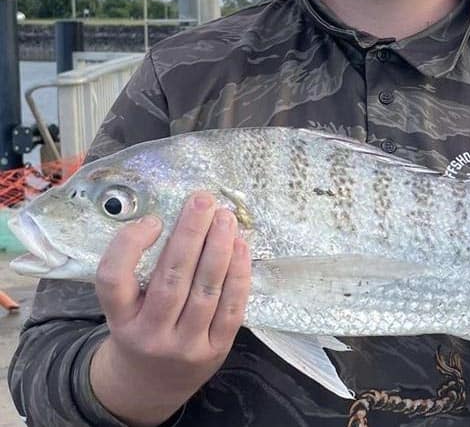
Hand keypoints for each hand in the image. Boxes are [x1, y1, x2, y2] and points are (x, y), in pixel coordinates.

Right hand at [90, 193, 250, 425]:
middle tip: (203, 200)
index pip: (113, 280)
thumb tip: (180, 216)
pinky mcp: (215, 350)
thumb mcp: (126, 306)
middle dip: (190, 234)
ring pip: (205, 291)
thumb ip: (141, 270)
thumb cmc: (141, 328)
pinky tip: (241, 246)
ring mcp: (184, 345)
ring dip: (219, 248)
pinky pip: (231, 308)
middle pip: (171, 279)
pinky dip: (238, 274)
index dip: (130, 246)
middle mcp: (150, 334)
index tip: (153, 220)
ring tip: (226, 217)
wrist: (152, 385)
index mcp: (120, 319)